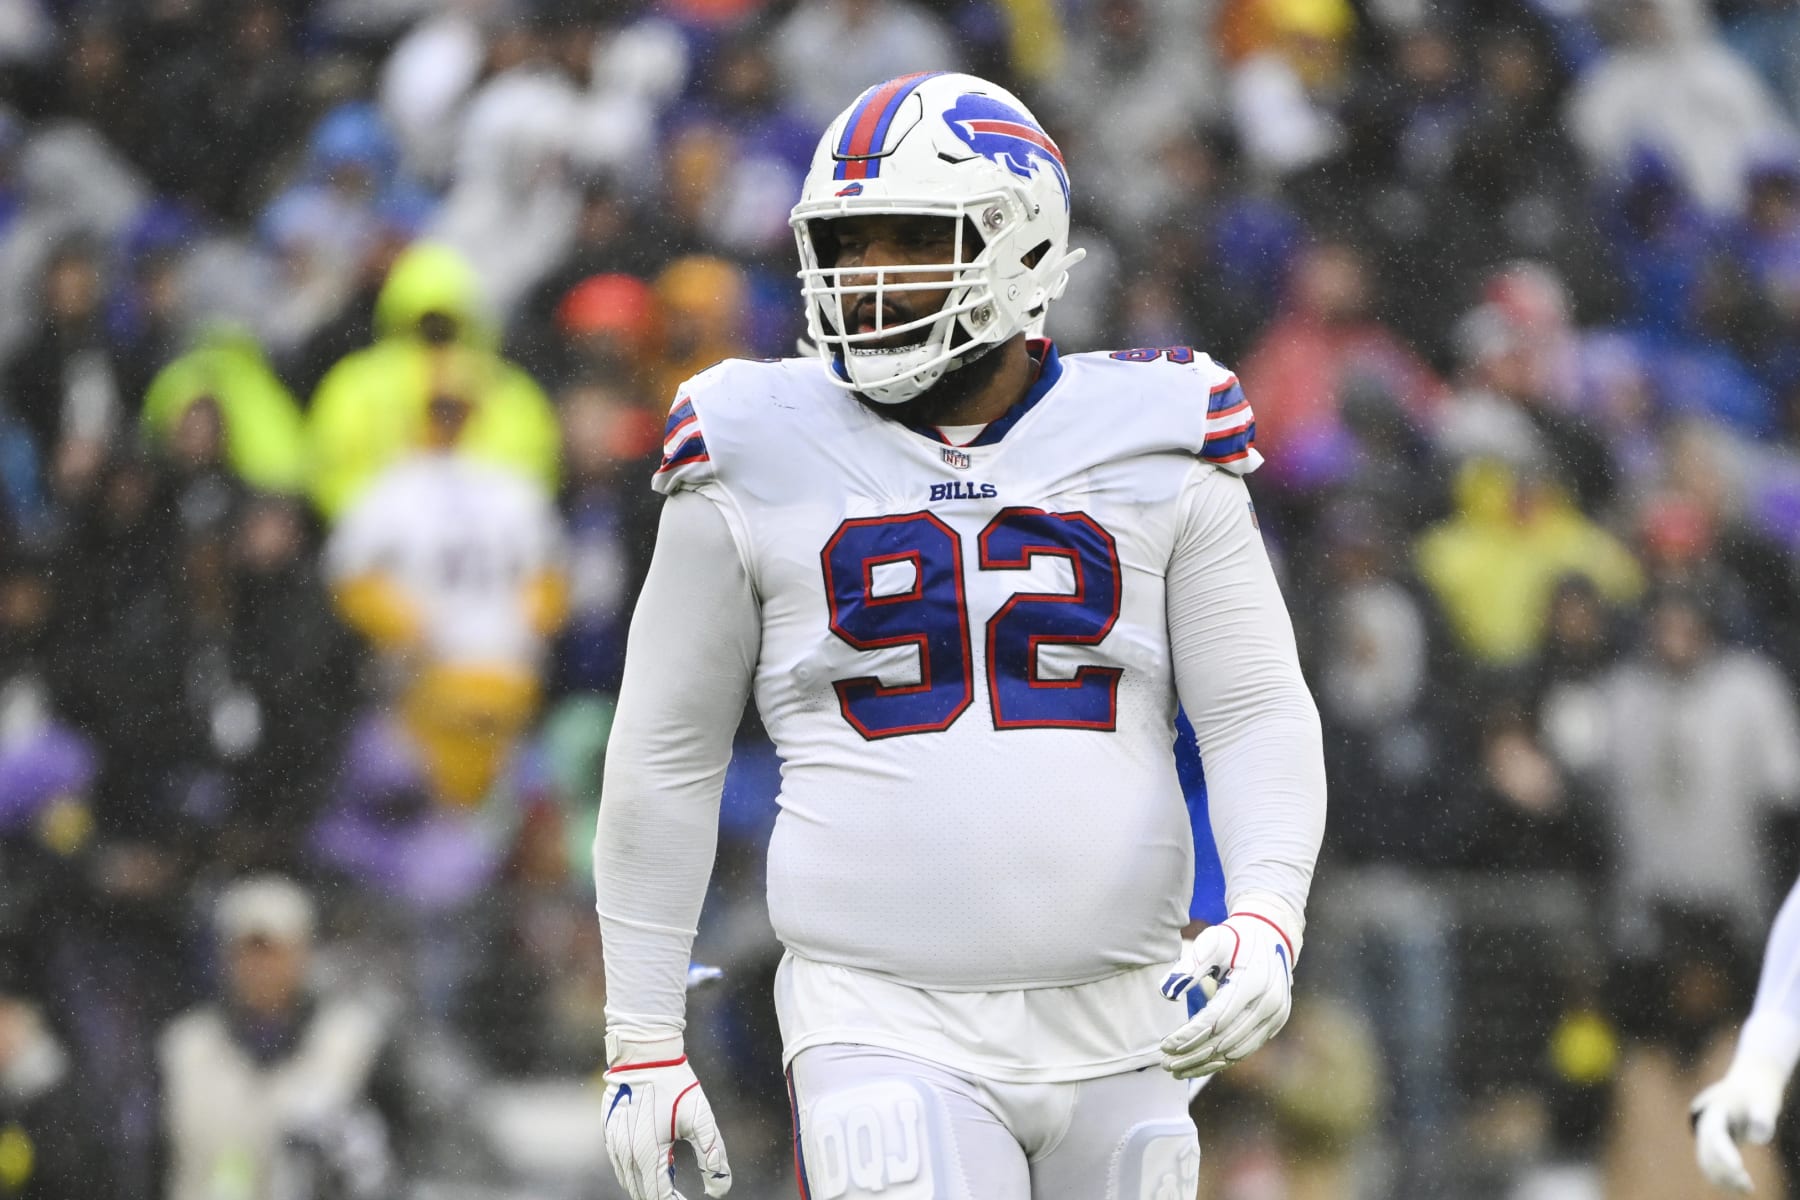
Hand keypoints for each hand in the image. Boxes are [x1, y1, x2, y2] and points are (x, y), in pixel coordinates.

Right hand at [602, 1034, 731, 1199]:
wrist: (644, 1053)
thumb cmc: (675, 1083)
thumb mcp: (700, 1117)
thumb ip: (713, 1154)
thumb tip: (720, 1189)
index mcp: (647, 1152)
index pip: (660, 1196)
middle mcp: (625, 1153)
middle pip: (642, 1193)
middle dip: (663, 1196)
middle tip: (682, 1192)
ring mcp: (612, 1143)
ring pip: (629, 1181)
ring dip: (648, 1186)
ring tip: (672, 1176)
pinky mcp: (608, 1133)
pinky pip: (620, 1165)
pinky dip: (636, 1171)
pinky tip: (656, 1161)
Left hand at [1159, 900, 1298, 1079]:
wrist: (1273, 935)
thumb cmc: (1236, 938)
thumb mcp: (1212, 941)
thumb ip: (1188, 966)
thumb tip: (1166, 993)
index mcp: (1253, 982)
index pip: (1215, 1019)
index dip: (1188, 1036)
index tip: (1164, 1045)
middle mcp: (1269, 1003)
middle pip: (1225, 1040)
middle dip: (1192, 1055)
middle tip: (1165, 1064)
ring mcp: (1276, 1016)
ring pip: (1236, 1051)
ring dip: (1205, 1064)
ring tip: (1177, 1070)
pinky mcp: (1276, 1023)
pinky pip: (1247, 1048)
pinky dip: (1223, 1060)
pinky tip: (1201, 1064)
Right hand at [1692, 1061, 1786, 1192]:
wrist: (1748, 1085)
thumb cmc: (1758, 1095)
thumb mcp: (1765, 1101)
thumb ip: (1763, 1116)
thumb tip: (1757, 1138)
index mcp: (1717, 1110)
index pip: (1716, 1135)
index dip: (1724, 1153)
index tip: (1739, 1168)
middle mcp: (1706, 1124)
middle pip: (1708, 1152)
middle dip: (1725, 1171)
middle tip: (1748, 1185)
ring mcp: (1706, 1135)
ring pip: (1706, 1163)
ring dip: (1723, 1179)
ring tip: (1747, 1189)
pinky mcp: (1712, 1145)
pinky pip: (1711, 1166)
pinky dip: (1723, 1179)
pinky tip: (1741, 1188)